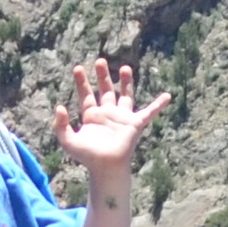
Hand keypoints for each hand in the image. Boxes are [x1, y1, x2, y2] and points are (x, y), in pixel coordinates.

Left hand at [51, 58, 171, 186]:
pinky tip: (167, 96)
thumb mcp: (68, 140)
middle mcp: (108, 114)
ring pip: (125, 96)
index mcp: (92, 116)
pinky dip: (158, 105)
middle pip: (106, 90)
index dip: (82, 82)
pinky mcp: (135, 124)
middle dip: (103, 76)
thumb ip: (61, 125)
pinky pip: (149, 112)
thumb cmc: (87, 156)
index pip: (87, 94)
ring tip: (125, 67)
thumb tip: (60, 106)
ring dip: (126, 82)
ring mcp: (122, 118)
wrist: (106, 166)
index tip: (78, 68)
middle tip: (100, 60)